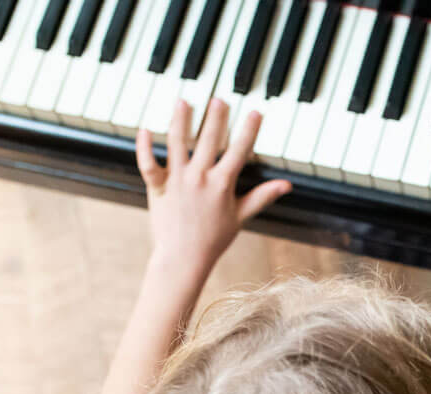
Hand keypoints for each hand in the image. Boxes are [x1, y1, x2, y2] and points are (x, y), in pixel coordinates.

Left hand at [135, 97, 291, 272]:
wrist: (183, 258)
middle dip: (216, 117)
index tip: (255, 112)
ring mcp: (177, 181)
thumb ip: (262, 197)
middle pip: (208, 140)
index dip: (249, 130)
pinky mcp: (157, 187)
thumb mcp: (241, 217)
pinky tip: (145, 128)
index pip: (239, 151)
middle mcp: (199, 178)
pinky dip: (144, 146)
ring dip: (180, 120)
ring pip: (177, 143)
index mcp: (222, 185)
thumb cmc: (213, 240)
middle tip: (220, 98)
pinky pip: (148, 163)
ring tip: (184, 101)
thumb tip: (286, 186)